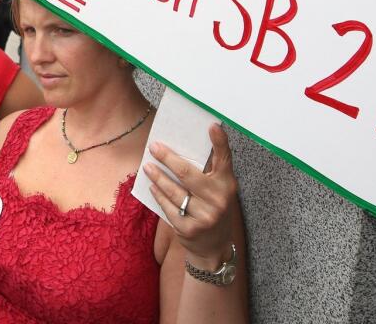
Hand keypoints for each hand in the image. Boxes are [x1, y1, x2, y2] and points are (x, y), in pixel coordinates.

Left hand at [143, 124, 238, 266]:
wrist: (214, 248)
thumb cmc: (214, 210)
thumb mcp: (219, 191)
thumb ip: (209, 173)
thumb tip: (184, 148)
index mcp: (227, 185)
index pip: (225, 159)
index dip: (220, 142)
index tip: (212, 126)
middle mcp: (218, 200)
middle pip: (188, 173)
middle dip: (168, 158)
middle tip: (154, 147)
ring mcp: (204, 216)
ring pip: (174, 191)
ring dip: (158, 177)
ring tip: (148, 167)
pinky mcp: (189, 229)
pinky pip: (168, 207)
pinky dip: (159, 196)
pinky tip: (153, 187)